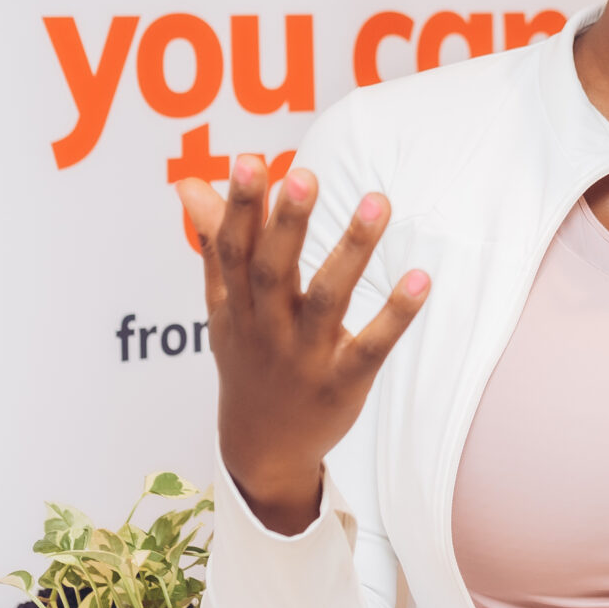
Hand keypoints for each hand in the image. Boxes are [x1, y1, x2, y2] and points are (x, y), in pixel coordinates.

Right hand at [173, 157, 428, 535]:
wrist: (262, 447)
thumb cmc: (248, 356)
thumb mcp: (223, 304)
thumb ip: (213, 242)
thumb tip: (188, 184)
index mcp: (236, 303)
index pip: (233, 248)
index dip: (240, 206)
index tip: (248, 160)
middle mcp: (266, 326)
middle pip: (273, 270)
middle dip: (287, 222)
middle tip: (303, 174)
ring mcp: (305, 356)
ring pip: (327, 300)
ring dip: (352, 251)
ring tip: (377, 202)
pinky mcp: (344, 381)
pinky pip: (371, 346)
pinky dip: (395, 314)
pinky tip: (420, 278)